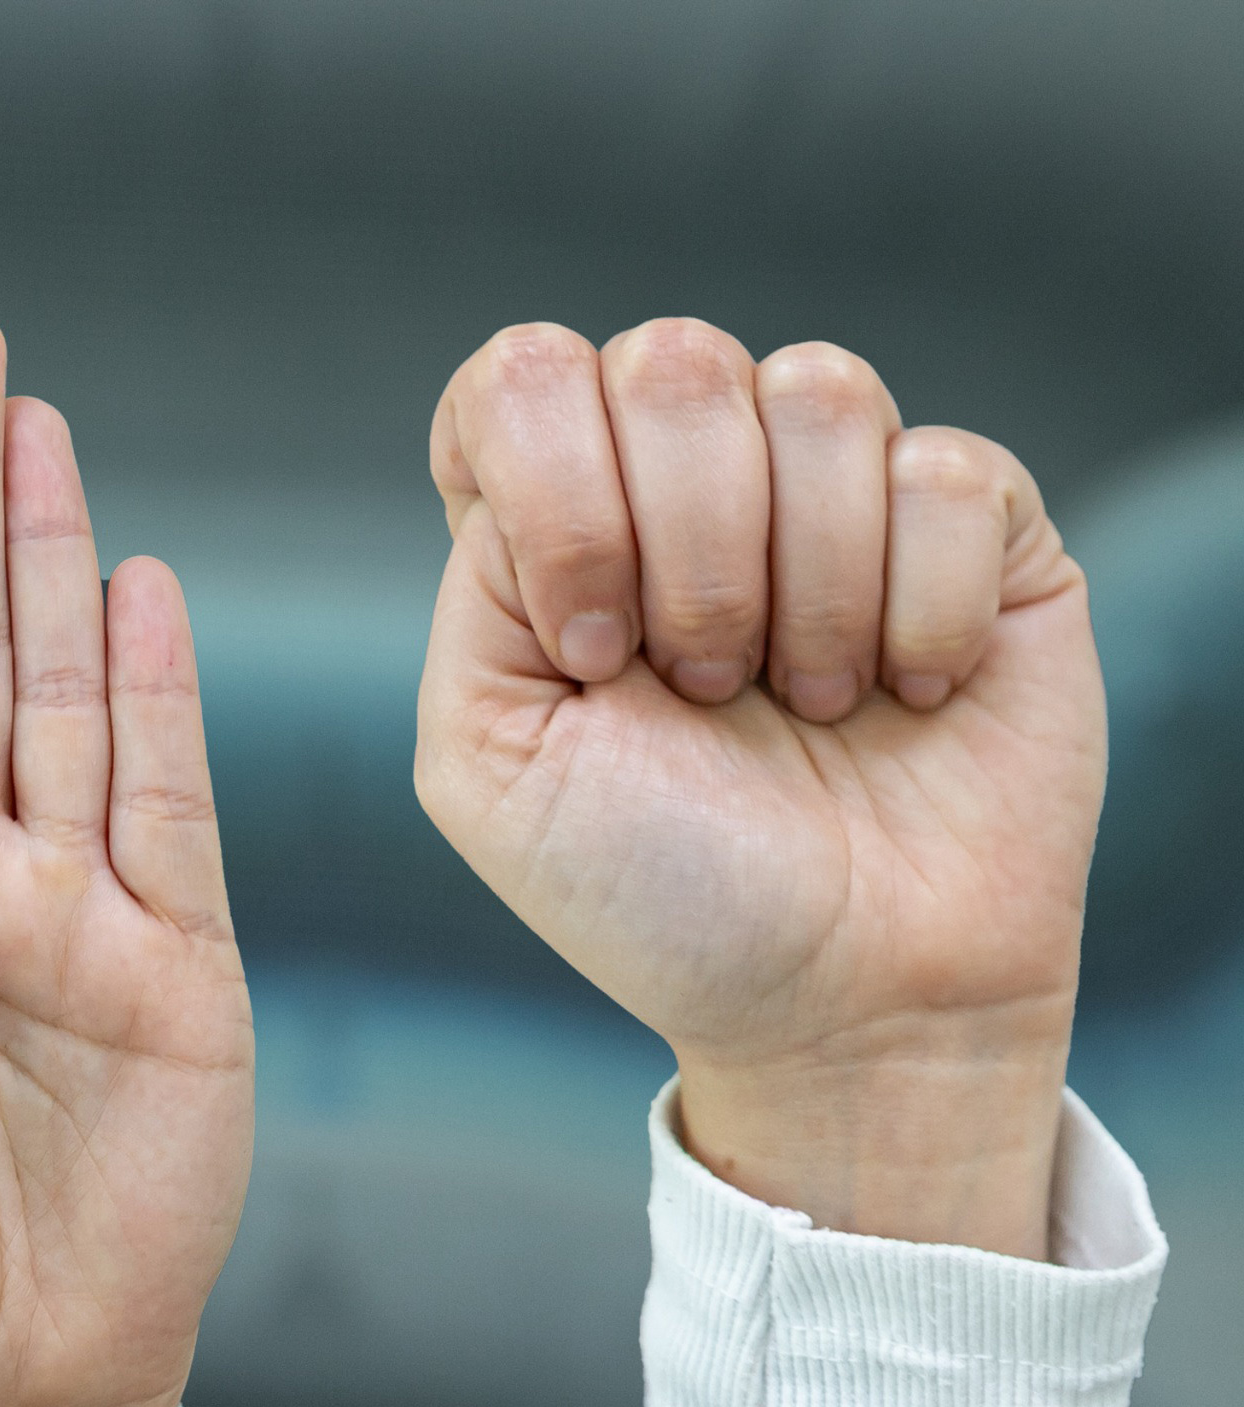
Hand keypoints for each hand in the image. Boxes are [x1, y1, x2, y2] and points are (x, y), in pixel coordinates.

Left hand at [414, 319, 1102, 1260]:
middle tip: (706, 693)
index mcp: (555, 529)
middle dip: (686, 554)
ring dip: (804, 591)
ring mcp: (832, 489)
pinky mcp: (973, 521)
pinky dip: (917, 615)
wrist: (848, 998)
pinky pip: (943, 469)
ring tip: (805, 707)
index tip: (591, 649)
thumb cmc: (660, 894)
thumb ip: (481, 585)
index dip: (552, 485)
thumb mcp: (492, 760)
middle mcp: (686, 484)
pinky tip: (906, 697)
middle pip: (669, 360)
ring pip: (816, 391)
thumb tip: (552, 462)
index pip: (516, 379)